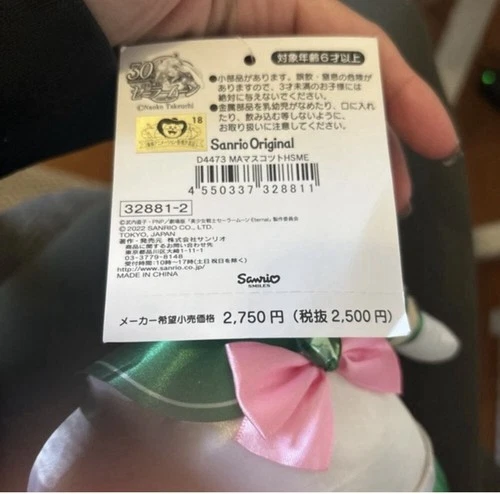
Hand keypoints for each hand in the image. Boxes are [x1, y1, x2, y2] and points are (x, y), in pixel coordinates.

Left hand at [85, 0, 459, 212]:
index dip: (405, 101)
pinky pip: (235, 156)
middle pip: (330, 113)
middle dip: (367, 158)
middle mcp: (260, 62)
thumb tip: (358, 57)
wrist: (71, 9)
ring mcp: (226, 96)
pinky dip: (257, 184)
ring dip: (316, 181)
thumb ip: (294, 23)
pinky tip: (274, 213)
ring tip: (342, 222)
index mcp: (281, 21)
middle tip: (389, 207)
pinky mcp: (192, 122)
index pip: (359, 60)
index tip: (437, 147)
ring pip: (286, 141)